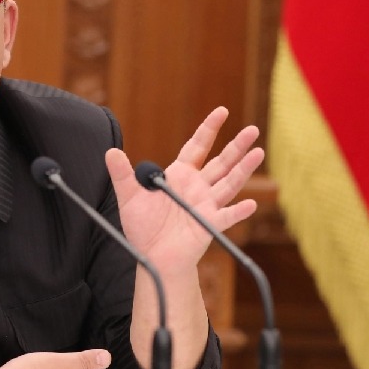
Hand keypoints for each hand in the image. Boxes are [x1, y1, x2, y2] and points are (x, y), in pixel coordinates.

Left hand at [105, 106, 262, 272]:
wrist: (152, 256)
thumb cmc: (143, 226)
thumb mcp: (129, 196)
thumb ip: (122, 174)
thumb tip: (110, 152)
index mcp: (180, 175)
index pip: (198, 146)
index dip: (209, 129)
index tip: (222, 111)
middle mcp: (197, 187)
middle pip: (221, 162)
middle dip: (237, 146)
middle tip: (253, 130)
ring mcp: (206, 205)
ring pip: (229, 183)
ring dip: (244, 169)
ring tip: (258, 153)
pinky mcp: (209, 225)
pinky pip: (225, 217)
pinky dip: (238, 211)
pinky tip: (249, 204)